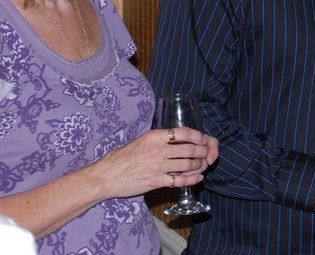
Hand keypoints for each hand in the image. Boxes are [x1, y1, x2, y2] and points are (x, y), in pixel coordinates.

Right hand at [91, 127, 217, 198]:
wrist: (107, 176)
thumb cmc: (121, 157)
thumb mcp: (140, 140)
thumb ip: (158, 139)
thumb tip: (175, 138)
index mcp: (154, 136)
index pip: (184, 132)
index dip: (198, 136)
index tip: (204, 139)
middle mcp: (158, 150)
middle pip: (190, 149)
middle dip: (203, 152)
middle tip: (207, 154)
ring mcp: (158, 166)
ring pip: (188, 165)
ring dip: (199, 166)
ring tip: (203, 165)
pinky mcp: (156, 182)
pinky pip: (180, 181)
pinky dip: (193, 179)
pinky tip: (198, 178)